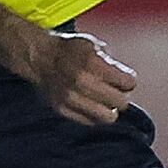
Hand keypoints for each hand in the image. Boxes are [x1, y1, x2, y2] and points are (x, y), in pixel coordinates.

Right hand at [12, 28, 137, 126]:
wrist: (38, 57)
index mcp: (92, 63)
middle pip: (121, 102)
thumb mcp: (93, 45)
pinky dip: (93, 115)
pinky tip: (91, 105)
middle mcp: (82, 82)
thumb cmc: (68, 49)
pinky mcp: (62, 109)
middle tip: (115, 91)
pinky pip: (89, 121)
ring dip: (109, 110)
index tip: (124, 79)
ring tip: (105, 102)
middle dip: (121, 96)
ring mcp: (71, 98)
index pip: (128, 83)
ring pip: (107, 117)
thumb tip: (124, 77)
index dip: (128, 80)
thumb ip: (111, 61)